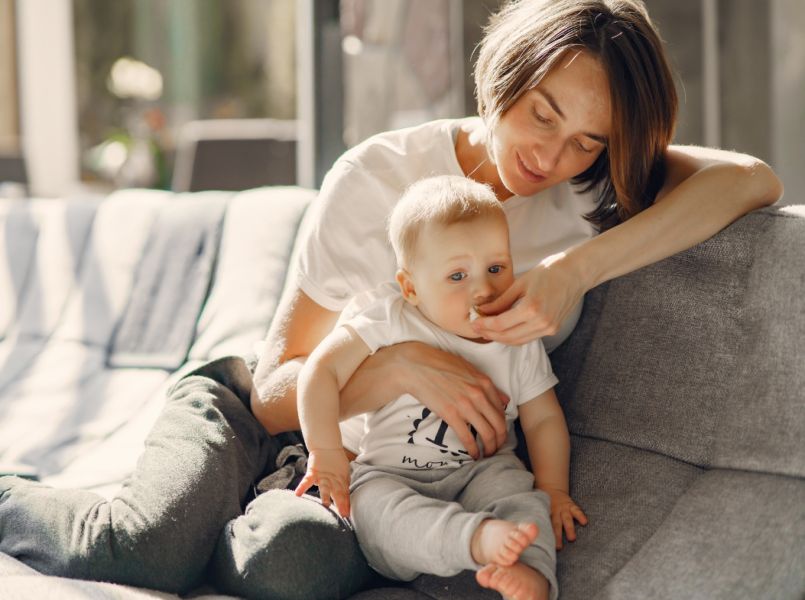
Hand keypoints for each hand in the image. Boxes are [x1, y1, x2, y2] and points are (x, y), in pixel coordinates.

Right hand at [294, 448, 351, 516]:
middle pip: (337, 493)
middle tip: (343, 514)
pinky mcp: (313, 473)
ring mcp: (323, 477)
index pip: (344, 495)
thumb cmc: (336, 463)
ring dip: (325, 496)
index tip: (347, 515)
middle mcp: (332, 481)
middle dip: (340, 504)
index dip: (346, 504)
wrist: (326, 447)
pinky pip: (307, 481)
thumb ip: (343, 487)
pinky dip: (302, 487)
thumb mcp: (343, 474)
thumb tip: (346, 501)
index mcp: (340, 482)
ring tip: (326, 505)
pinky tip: (297, 494)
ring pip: (324, 488)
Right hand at [391, 342, 509, 458]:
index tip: (499, 433)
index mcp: (485, 383)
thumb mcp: (469, 369)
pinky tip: (474, 455)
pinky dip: (473, 449)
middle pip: (499, 425)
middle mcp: (479, 395)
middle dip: (500, 440)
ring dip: (490, 448)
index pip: (501, 410)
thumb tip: (505, 400)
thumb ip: (488, 386)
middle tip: (497, 448)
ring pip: (487, 434)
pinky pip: (468, 438)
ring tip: (487, 454)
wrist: (416, 365)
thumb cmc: (441, 364)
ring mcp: (465, 405)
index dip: (503, 426)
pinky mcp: (450, 414)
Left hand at [472, 252, 585, 344]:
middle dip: (490, 334)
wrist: (576, 273)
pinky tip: (504, 329)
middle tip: (477, 327)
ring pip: (518, 341)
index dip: (484, 325)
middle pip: (508, 336)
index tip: (474, 322)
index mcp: (531, 308)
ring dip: (501, 337)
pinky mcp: (553, 329)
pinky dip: (514, 336)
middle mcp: (541, 322)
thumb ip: (501, 301)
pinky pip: (528, 337)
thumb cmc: (549, 272)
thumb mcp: (520, 283)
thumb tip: (482, 311)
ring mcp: (548, 328)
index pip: (501, 324)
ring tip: (487, 329)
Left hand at [543, 488, 587, 549]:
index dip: (545, 535)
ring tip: (572, 538)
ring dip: (569, 528)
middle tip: (559, 547)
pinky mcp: (571, 505)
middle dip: (557, 536)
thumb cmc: (545, 504)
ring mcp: (563, 508)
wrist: (551, 488)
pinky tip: (584, 522)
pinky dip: (580, 516)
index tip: (545, 545)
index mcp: (545, 514)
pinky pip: (576, 510)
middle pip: (556, 525)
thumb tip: (531, 535)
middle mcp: (554, 512)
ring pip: (566, 519)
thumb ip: (538, 521)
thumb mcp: (539, 510)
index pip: (545, 525)